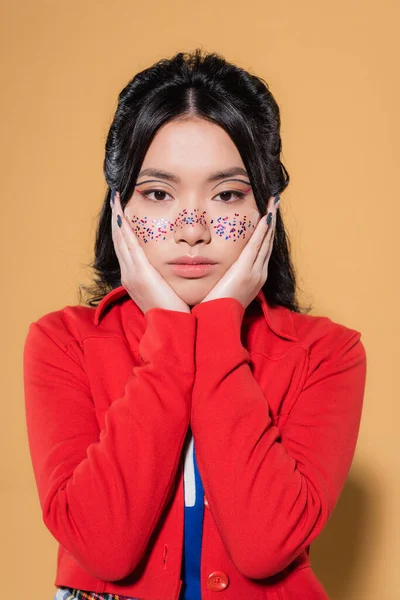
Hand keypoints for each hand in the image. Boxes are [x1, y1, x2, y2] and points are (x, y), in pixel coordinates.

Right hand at [110, 190, 190, 313]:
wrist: (174, 329)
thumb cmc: (177, 311)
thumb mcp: (168, 290)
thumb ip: (168, 277)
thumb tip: (178, 264)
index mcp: (136, 278)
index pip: (127, 247)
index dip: (124, 228)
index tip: (124, 210)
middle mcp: (129, 274)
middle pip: (120, 240)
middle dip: (117, 218)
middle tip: (116, 197)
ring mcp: (132, 274)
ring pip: (121, 239)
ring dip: (118, 218)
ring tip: (117, 198)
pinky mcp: (139, 274)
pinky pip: (128, 244)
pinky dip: (124, 227)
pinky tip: (123, 212)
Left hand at [200, 195, 279, 308]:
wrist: (215, 325)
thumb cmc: (214, 309)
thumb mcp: (222, 288)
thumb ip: (222, 275)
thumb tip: (212, 264)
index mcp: (253, 278)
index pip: (261, 248)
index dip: (265, 231)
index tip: (267, 213)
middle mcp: (258, 274)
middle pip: (267, 241)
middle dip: (271, 220)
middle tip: (275, 200)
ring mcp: (255, 273)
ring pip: (265, 240)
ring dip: (270, 220)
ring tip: (274, 201)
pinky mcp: (245, 271)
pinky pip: (257, 245)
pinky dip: (263, 229)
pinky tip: (266, 215)